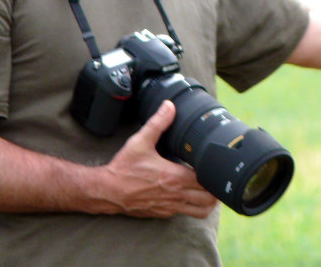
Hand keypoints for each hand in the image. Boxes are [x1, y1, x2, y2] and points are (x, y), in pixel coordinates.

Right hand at [97, 101, 217, 218]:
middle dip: (215, 188)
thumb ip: (158, 123)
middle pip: (209, 199)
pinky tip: (188, 192)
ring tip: (206, 186)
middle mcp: (175, 195)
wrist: (106, 191)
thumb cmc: (123, 169)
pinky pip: (185, 213)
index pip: (206, 181)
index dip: (214, 173)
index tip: (214, 163)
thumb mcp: (140, 142)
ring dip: (207, 200)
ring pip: (200, 211)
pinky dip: (192, 205)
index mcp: (174, 177)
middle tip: (214, 175)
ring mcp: (169, 207)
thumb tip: (169, 106)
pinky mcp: (162, 213)